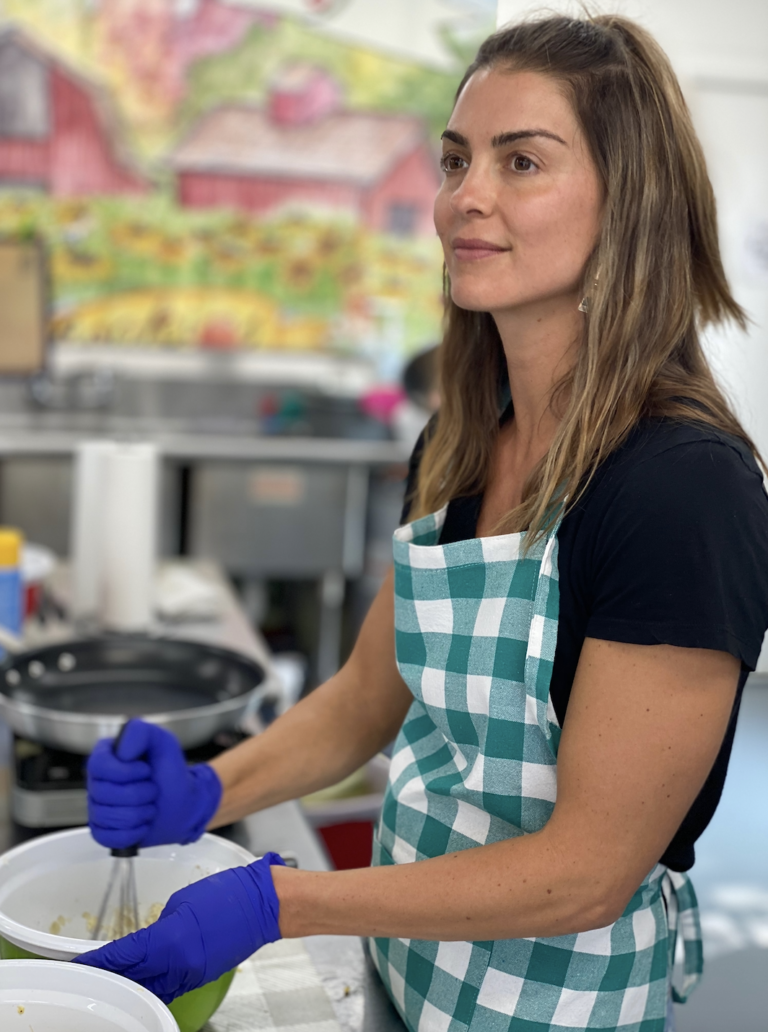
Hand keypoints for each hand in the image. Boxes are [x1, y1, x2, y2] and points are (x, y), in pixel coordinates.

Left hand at [74, 853, 284, 1002]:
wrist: (264, 905)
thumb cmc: (228, 893)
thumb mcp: (182, 902)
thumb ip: (159, 927)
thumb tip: (146, 941)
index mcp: (171, 941)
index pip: (125, 956)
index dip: (100, 961)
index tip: (81, 963)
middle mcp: (179, 964)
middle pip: (133, 978)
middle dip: (110, 976)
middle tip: (90, 972)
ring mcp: (191, 974)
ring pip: (150, 987)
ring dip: (130, 983)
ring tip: (110, 979)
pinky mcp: (201, 976)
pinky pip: (169, 986)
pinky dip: (151, 985)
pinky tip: (140, 982)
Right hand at [87, 718, 222, 848]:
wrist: (183, 805)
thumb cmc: (171, 774)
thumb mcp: (164, 743)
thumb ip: (141, 732)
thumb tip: (121, 751)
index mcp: (107, 756)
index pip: (99, 765)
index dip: (125, 772)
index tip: (146, 770)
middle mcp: (98, 780)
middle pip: (104, 793)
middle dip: (139, 794)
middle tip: (152, 789)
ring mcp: (97, 806)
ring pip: (107, 816)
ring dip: (139, 813)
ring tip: (149, 805)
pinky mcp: (102, 830)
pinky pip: (107, 837)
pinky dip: (132, 832)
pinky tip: (142, 823)